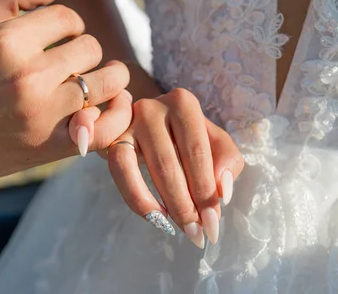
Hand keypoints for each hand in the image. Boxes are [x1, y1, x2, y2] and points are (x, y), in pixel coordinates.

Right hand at [0, 0, 131, 178]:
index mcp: (9, 41)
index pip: (69, 19)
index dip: (71, 25)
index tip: (63, 37)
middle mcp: (28, 75)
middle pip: (91, 49)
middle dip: (85, 51)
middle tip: (74, 62)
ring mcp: (41, 113)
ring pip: (107, 83)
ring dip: (109, 79)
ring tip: (100, 81)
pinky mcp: (48, 146)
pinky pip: (102, 130)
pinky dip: (112, 118)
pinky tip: (107, 108)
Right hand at [105, 88, 243, 246]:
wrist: (147, 121)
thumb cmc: (185, 134)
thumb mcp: (212, 140)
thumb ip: (226, 161)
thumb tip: (222, 192)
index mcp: (183, 103)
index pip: (198, 151)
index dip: (206, 191)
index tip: (214, 223)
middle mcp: (152, 108)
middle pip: (171, 163)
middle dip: (187, 204)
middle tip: (198, 233)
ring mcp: (127, 124)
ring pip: (145, 168)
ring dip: (165, 204)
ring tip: (179, 229)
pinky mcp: (111, 141)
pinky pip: (121, 172)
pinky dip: (137, 198)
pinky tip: (156, 217)